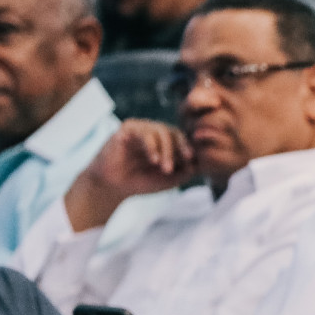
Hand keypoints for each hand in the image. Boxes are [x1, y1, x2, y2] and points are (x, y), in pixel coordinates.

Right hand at [64, 120, 193, 231]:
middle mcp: (155, 131)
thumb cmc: (142, 181)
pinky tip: (154, 161)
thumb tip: (201, 163)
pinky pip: (144, 132)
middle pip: (175, 132)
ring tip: (165, 168)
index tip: (195, 160)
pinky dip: (152, 146)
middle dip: (181, 148)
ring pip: (162, 131)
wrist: (113, 186)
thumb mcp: (169, 179)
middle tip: (184, 163)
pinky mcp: (127, 128)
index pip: (184, 138)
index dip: (191, 148)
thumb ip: (185, 171)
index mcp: (167, 140)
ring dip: (167, 150)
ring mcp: (141, 128)